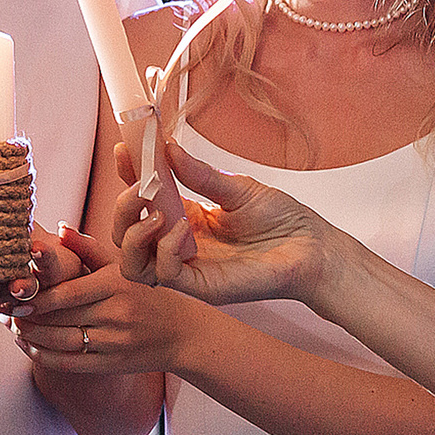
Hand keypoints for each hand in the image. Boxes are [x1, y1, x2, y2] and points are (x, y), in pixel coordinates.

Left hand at [10, 227, 200, 374]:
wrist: (182, 335)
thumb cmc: (148, 294)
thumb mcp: (124, 267)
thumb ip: (89, 249)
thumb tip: (59, 228)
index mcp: (116, 286)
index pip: (69, 293)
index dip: (39, 297)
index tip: (16, 295)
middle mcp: (115, 315)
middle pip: (60, 319)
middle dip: (28, 316)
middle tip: (4, 309)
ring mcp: (113, 343)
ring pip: (61, 342)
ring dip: (31, 336)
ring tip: (13, 326)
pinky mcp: (111, 365)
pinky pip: (69, 364)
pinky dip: (43, 357)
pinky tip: (29, 346)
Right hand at [114, 140, 351, 304]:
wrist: (312, 247)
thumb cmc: (281, 219)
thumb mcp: (236, 187)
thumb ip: (200, 173)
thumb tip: (167, 147)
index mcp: (184, 217)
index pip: (141, 200)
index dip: (127, 176)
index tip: (125, 149)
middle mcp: (178, 244)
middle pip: (125, 235)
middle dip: (122, 208)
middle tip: (138, 187)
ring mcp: (187, 267)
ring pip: (132, 264)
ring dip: (133, 235)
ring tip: (154, 213)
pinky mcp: (201, 286)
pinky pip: (166, 275)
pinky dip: (166, 250)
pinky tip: (183, 229)